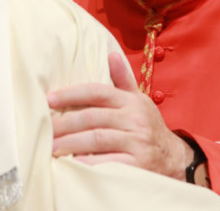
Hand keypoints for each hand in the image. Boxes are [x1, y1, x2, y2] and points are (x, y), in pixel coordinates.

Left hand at [48, 52, 192, 179]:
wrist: (175, 159)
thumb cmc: (148, 126)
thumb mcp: (139, 101)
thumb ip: (123, 80)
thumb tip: (111, 54)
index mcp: (130, 101)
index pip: (97, 91)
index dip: (71, 94)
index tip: (49, 99)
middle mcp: (134, 119)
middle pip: (92, 117)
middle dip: (65, 123)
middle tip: (45, 129)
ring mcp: (137, 142)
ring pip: (97, 139)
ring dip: (71, 143)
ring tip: (51, 147)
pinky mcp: (138, 165)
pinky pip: (110, 162)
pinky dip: (90, 162)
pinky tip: (73, 162)